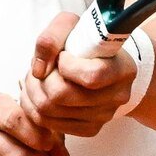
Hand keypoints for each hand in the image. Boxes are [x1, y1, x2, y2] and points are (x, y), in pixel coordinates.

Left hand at [18, 12, 136, 136]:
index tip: (62, 55)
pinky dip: (35, 108)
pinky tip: (39, 93)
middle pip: (63, 96)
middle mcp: (117, 96)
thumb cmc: (86, 43)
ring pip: (50, 112)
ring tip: (37, 79)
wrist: (101, 64)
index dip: (67, 66)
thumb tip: (39, 70)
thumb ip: (52, 37)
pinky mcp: (90, 129)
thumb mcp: (72, 26)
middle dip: (41, 79)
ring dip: (33, 92)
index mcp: (121, 68)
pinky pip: (50, 124)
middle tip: (41, 69)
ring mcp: (104, 116)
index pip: (92, 76)